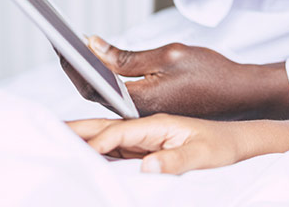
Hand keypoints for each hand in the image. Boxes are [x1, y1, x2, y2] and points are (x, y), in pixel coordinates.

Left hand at [61, 37, 288, 119]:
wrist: (241, 94)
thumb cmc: (211, 72)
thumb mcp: (169, 54)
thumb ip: (128, 55)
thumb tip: (93, 46)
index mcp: (139, 101)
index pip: (92, 84)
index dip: (72, 63)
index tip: (60, 42)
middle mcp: (138, 113)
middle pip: (95, 91)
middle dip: (77, 67)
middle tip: (63, 43)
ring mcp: (145, 114)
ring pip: (108, 94)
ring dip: (92, 74)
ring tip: (80, 50)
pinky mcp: (153, 111)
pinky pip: (123, 96)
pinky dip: (110, 80)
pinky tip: (107, 65)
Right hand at [67, 114, 254, 173]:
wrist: (240, 139)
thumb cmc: (224, 144)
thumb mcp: (204, 154)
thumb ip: (175, 160)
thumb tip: (147, 168)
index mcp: (160, 120)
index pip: (120, 131)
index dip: (99, 142)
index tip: (80, 154)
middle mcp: (149, 124)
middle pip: (107, 126)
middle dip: (79, 130)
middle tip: (49, 132)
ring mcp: (148, 134)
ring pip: (109, 136)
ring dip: (84, 138)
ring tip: (56, 140)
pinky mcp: (149, 143)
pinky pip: (118, 146)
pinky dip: (99, 149)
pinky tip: (85, 156)